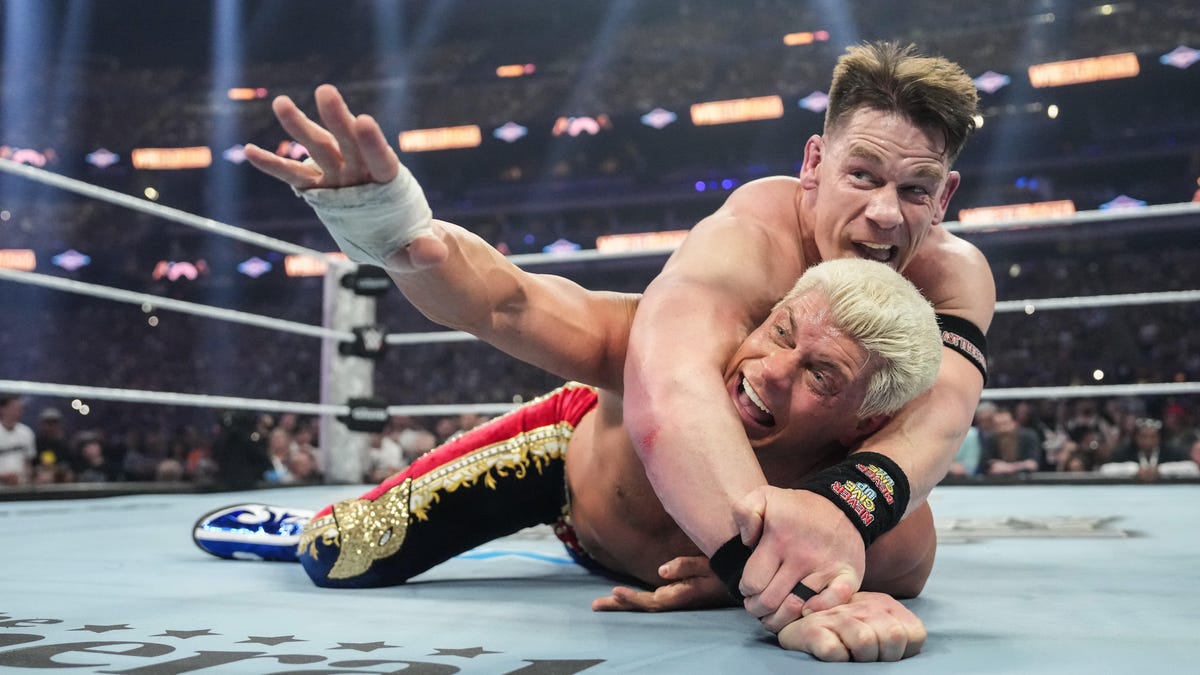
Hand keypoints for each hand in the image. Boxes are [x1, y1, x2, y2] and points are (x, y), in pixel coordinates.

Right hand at [244, 84, 445, 268]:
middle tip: (325, 91)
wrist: (392, 239)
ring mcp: (338, 177)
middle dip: (336, 119)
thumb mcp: (419, 252)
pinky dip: (274, 164)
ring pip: (318, 149)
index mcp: (389, 183)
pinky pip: (293, 175)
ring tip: (281, 102)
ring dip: (300, 127)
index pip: (381, 160)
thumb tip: (435, 253)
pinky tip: (249, 151)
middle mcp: (361, 172)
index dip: (373, 143)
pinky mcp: (319, 187)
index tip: (364, 120)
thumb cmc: (409, 242)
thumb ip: (424, 251)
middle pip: (348, 144)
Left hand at [591, 556, 734, 611]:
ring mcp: (676, 597)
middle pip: (643, 605)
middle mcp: (676, 599)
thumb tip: (660, 571)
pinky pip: (652, 599)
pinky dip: (635, 599)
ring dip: (624, 603)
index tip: (615, 592)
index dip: (633, 598)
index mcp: (683, 594)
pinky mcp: (677, 592)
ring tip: (602, 603)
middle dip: (619, 605)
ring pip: (646, 603)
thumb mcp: (709, 564)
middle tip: (595, 606)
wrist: (742, 577)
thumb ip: (685, 566)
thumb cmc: (726, 569)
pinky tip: (624, 597)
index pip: (652, 600)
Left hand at [733, 486, 864, 627]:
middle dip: (758, 609)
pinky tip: (806, 610)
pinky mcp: (848, 576)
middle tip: (757, 606)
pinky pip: (833, 602)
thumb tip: (746, 542)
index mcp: (779, 539)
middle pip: (771, 601)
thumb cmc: (798, 507)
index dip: (746, 590)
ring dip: (781, 618)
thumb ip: (744, 512)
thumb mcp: (764, 496)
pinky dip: (818, 611)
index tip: (749, 588)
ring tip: (774, 616)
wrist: (843, 504)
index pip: (753, 582)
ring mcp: (826, 567)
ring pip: (796, 608)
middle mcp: (802, 556)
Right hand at [777, 591, 925, 661]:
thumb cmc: (845, 632)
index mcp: (884, 605)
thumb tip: (904, 646)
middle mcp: (863, 606)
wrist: (797, 622)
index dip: (903, 651)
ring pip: (865, 641)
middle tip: (866, 656)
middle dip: (883, 655)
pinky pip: (834, 651)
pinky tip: (831, 653)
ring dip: (859, 657)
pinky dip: (836, 658)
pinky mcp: (813, 630)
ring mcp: (837, 617)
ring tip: (849, 654)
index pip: (914, 634)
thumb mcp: (878, 628)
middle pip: (893, 637)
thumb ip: (898, 635)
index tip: (885, 652)